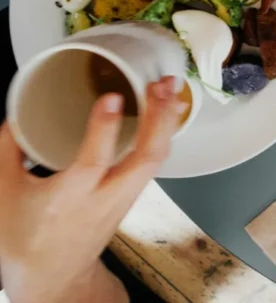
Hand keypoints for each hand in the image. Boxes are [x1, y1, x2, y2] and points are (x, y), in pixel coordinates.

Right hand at [0, 77, 181, 302]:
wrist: (53, 277)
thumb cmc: (26, 239)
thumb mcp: (4, 196)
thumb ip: (8, 153)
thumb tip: (15, 116)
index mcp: (69, 200)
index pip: (93, 163)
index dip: (103, 129)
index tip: (112, 98)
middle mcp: (105, 198)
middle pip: (145, 158)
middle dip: (158, 119)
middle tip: (161, 85)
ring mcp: (125, 197)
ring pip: (157, 159)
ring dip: (167, 121)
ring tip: (171, 87)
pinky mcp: (133, 193)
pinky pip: (156, 161)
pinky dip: (165, 133)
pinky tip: (169, 110)